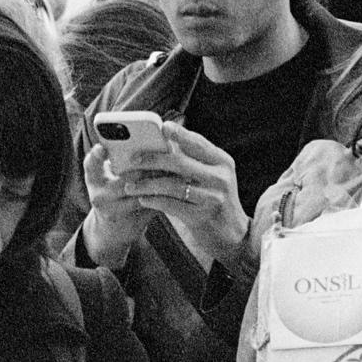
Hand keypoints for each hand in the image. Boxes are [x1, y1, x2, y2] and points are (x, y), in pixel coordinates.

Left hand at [82, 126, 245, 270]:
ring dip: (147, 184)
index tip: (161, 127)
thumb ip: (194, 160)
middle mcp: (220, 177)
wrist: (231, 235)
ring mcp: (212, 198)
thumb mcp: (213, 176)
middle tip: (133, 160)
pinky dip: (154, 201)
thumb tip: (165, 141)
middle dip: (153, 159)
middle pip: (180, 162)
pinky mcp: (202, 217)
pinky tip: (142, 199)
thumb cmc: (215, 200)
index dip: (179, 134)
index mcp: (222, 162)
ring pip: (172, 185)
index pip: (198, 143)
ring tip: (130, 185)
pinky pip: (171, 205)